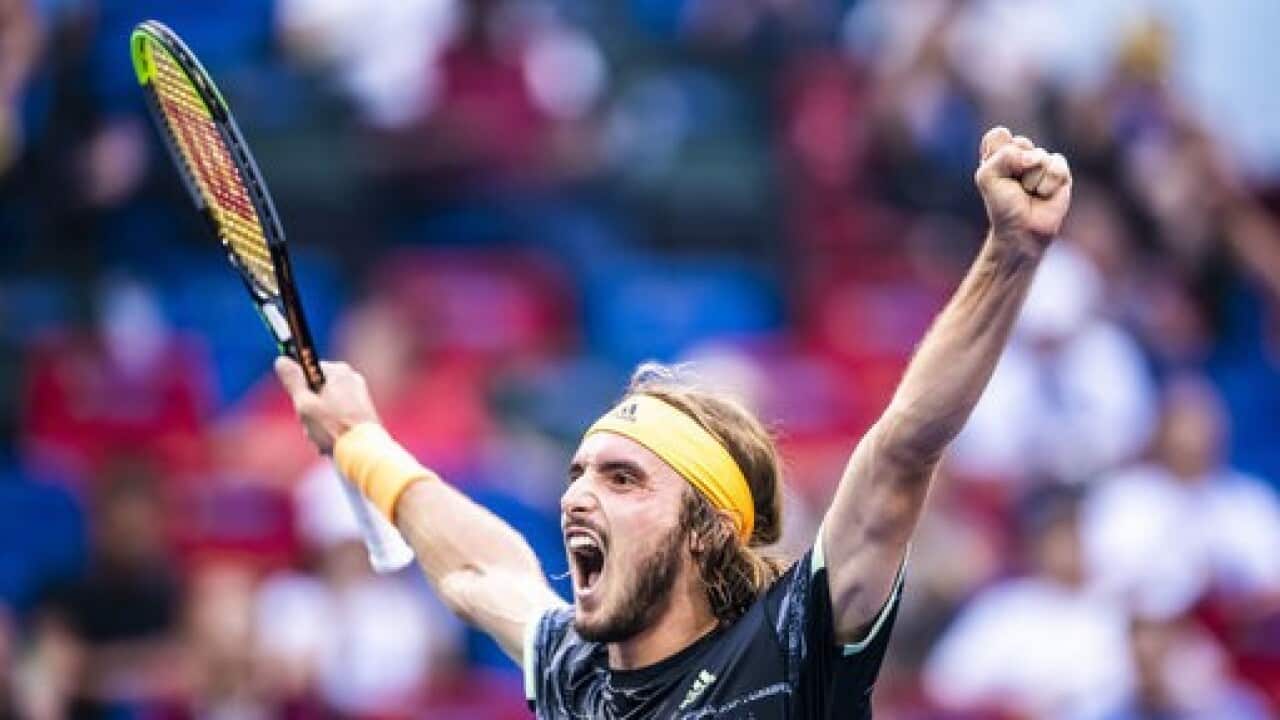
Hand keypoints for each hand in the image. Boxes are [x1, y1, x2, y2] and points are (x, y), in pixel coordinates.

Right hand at [275, 357, 380, 453]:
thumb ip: (292, 380)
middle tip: (312, 425)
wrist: (364, 452)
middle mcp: (351, 378)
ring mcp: (359, 395)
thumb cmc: (333, 427)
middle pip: (316, 390)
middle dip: (309, 410)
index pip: (306, 372)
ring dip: (319, 423)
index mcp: (338, 371)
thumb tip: (282, 360)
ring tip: (323, 437)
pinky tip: (332, 441)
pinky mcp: (364, 412)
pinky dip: (332, 428)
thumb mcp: (305, 403)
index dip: (299, 390)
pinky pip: (338, 416)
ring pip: (326, 406)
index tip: (301, 404)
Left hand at [974, 127, 1071, 251]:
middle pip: (1020, 142)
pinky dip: (1047, 184)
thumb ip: (1003, 156)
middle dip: (1014, 167)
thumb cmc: (1002, 204)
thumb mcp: (988, 177)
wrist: (1023, 229)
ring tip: (1029, 192)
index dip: (996, 154)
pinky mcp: (1060, 170)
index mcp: (1000, 152)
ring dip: (1030, 180)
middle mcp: (1021, 153)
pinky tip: (1043, 194)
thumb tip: (1034, 157)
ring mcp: (1042, 161)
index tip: (996, 175)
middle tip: (1014, 185)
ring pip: (1038, 156)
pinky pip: (1056, 166)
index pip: (999, 135)